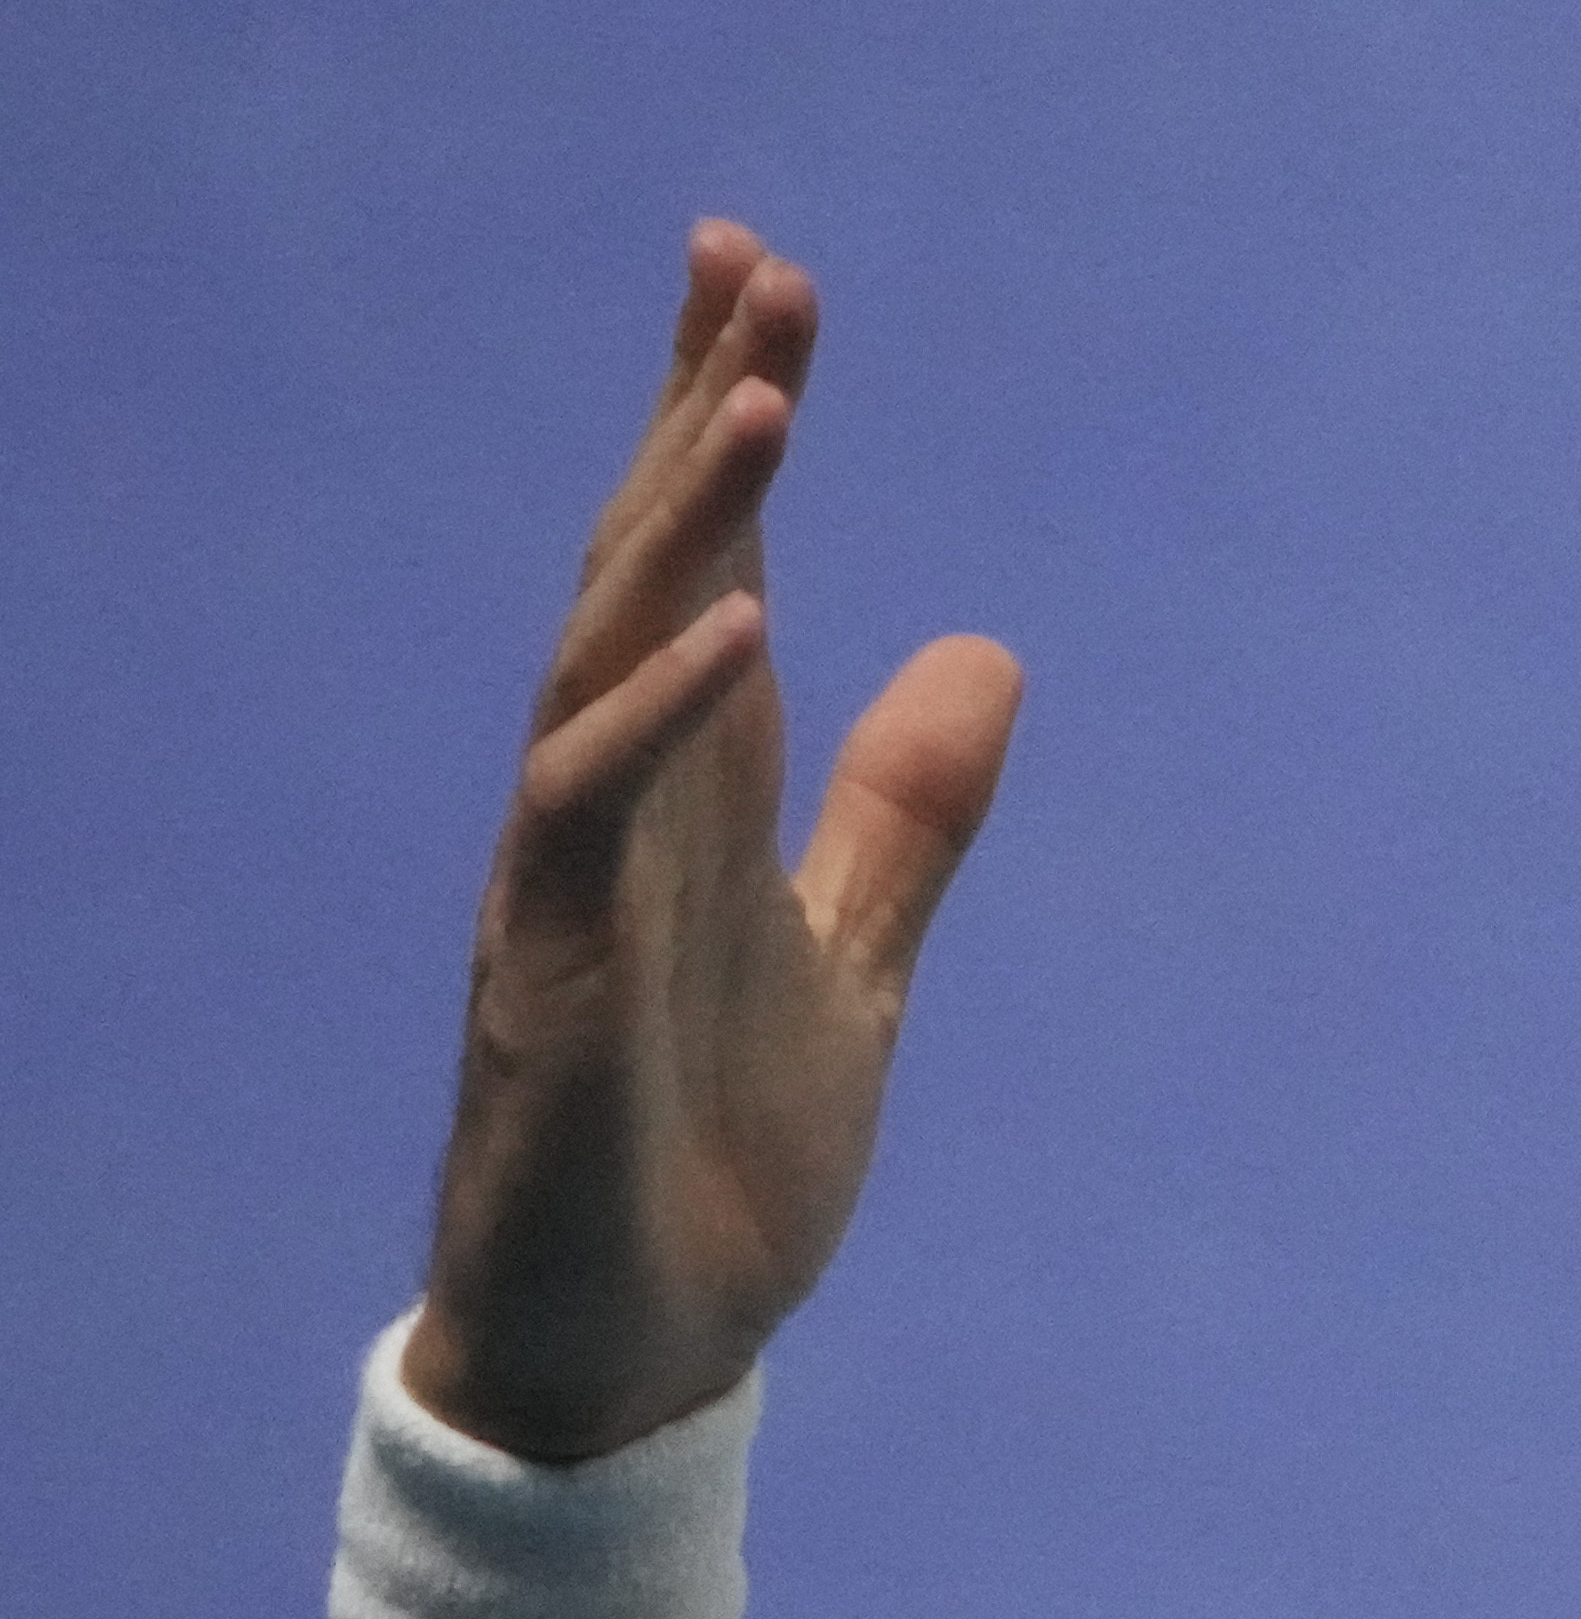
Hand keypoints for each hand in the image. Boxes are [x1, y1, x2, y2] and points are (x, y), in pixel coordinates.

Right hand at [410, 223, 1022, 1462]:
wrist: (646, 1348)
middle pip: (651, 574)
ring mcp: (571, 881)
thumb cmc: (720, 1158)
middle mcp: (613, 805)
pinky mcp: (556, 972)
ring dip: (685, 531)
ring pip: (609, 659)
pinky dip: (660, 715)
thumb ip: (905, 815)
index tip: (771, 287)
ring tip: (759, 405)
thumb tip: (987, 657)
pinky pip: (588, 811)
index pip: (711, 569)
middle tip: (755, 270)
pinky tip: (739, 628)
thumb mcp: (859, 963)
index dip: (729, 427)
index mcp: (690, 795)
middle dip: (702, 422)